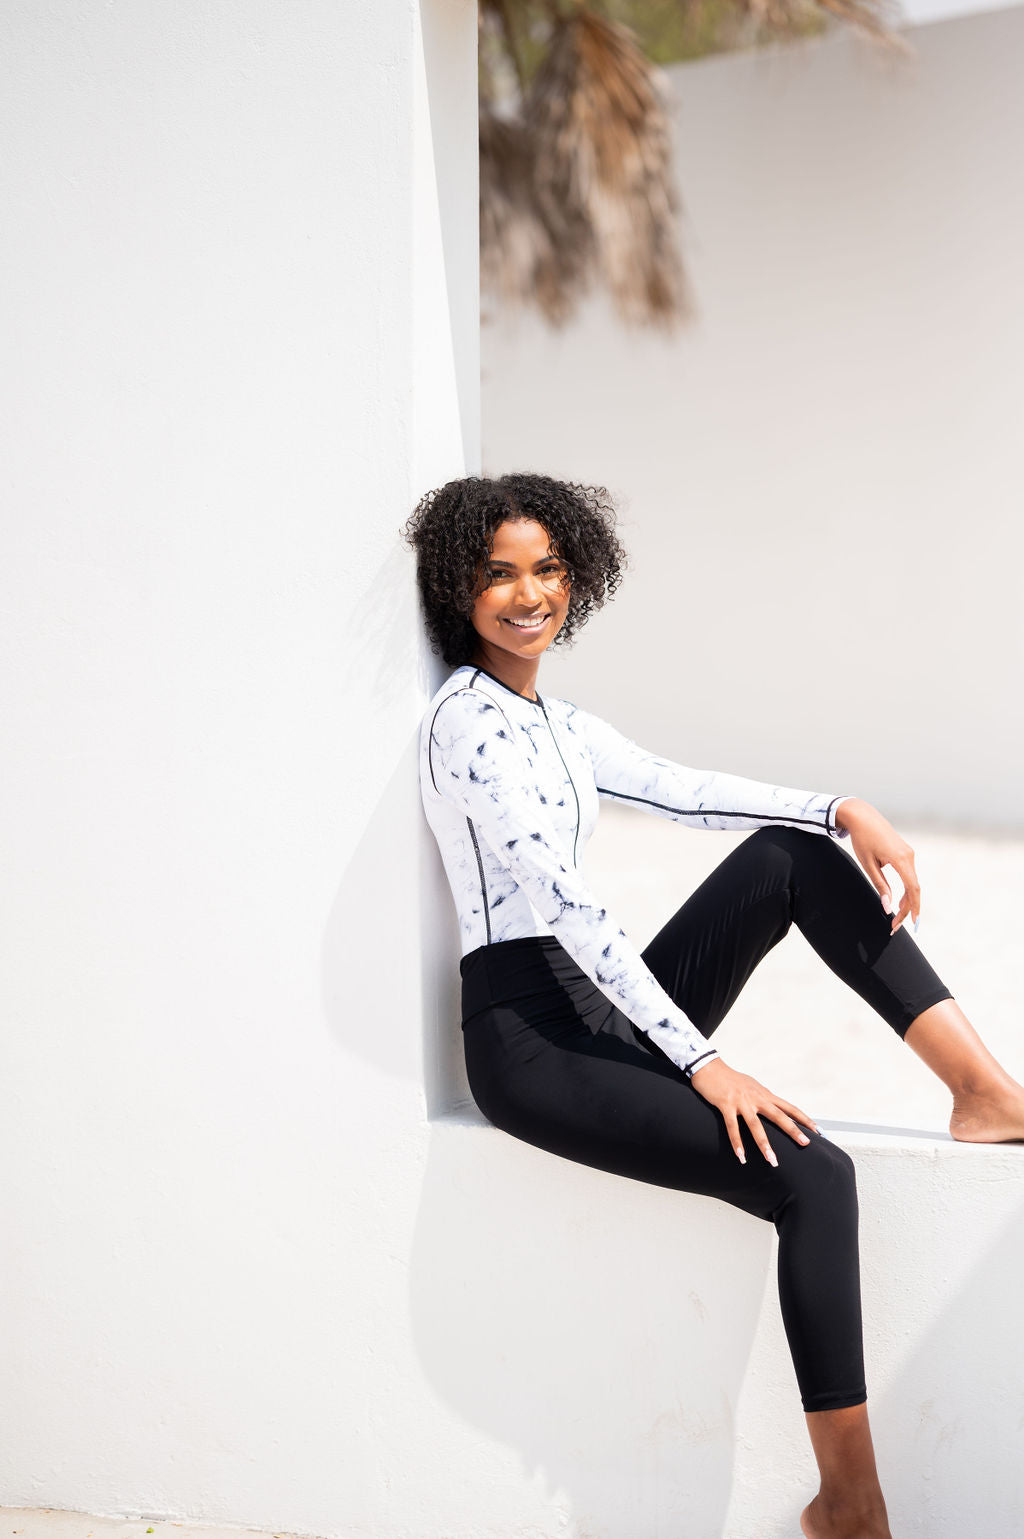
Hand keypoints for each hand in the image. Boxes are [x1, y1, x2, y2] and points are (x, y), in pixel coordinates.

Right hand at [689, 1057, 818, 1165]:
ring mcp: (741, 1102)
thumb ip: (762, 1097)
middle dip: (793, 1130)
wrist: (709, 1067)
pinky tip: (741, 1156)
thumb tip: (772, 1107)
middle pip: (778, 1116)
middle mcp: (756, 1098)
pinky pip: (733, 1127)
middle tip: (805, 1143)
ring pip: (756, 1126)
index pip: (789, 1107)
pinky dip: (737, 1143)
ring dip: (764, 1145)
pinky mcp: (726, 1105)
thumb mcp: (751, 1086)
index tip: (817, 1129)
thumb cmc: (730, 1079)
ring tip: (772, 1161)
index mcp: (764, 1094)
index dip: (803, 1118)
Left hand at [835, 797, 919, 934]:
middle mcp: (909, 856)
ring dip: (907, 901)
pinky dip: (906, 890)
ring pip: (913, 883)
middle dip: (907, 909)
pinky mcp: (906, 853)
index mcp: (900, 859)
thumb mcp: (868, 864)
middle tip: (895, 926)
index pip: (912, 889)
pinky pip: (910, 876)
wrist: (863, 817)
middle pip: (914, 889)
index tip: (910, 924)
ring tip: (896, 917)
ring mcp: (909, 854)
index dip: (913, 908)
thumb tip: (887, 907)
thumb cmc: (862, 840)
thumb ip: (880, 885)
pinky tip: (899, 901)